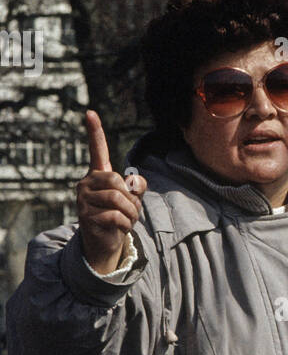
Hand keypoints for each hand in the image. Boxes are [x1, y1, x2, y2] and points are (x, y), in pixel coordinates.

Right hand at [76, 111, 146, 274]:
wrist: (106, 242)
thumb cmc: (119, 216)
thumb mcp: (132, 198)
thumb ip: (137, 186)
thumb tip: (132, 183)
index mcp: (99, 174)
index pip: (97, 150)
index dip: (95, 131)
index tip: (90, 112)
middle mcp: (86, 182)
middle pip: (116, 181)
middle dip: (131, 199)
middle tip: (132, 211)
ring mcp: (82, 198)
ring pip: (117, 199)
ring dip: (131, 213)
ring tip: (128, 220)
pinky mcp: (84, 216)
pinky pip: (114, 215)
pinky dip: (124, 224)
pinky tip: (120, 228)